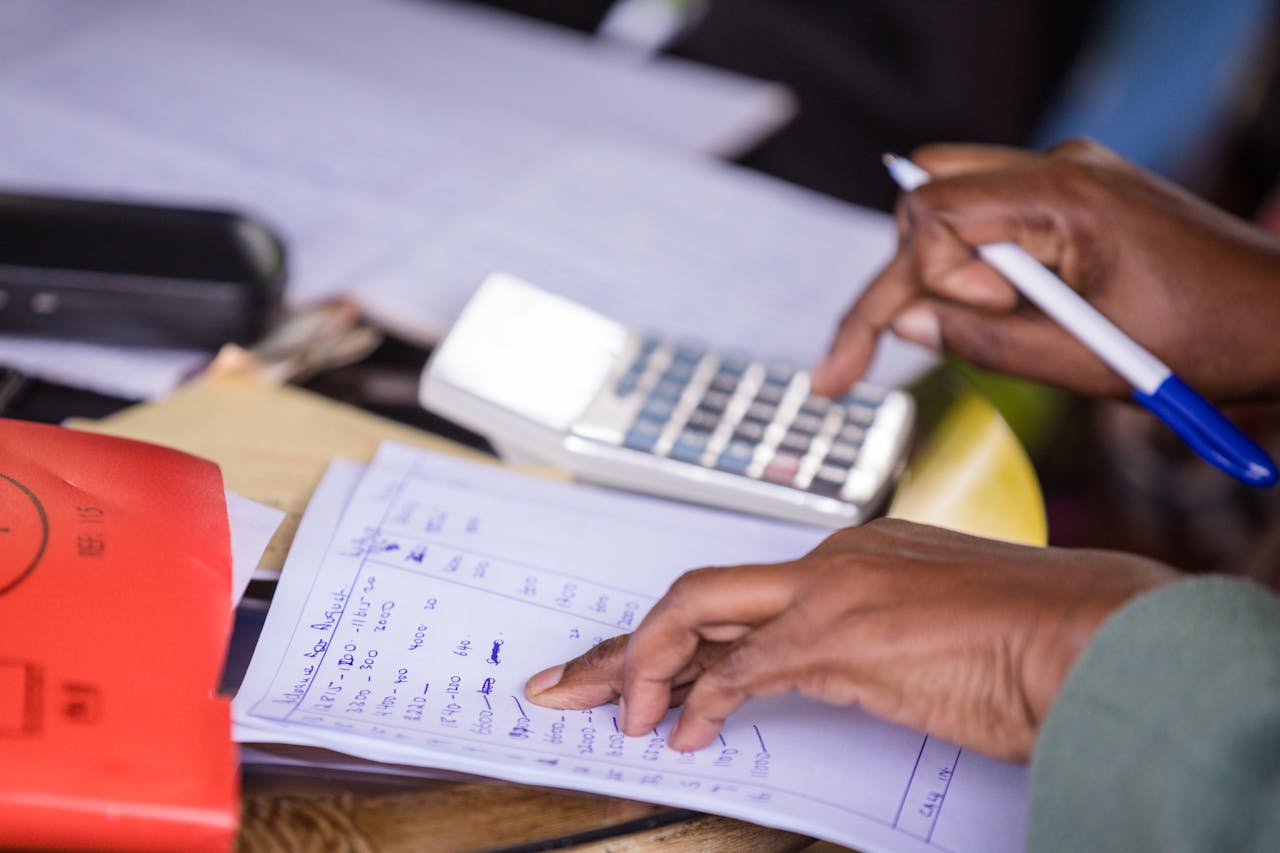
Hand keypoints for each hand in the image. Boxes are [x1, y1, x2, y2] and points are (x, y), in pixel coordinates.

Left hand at [524, 518, 1175, 761]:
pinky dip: (703, 702)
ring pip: (697, 613)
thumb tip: (853, 673)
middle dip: (624, 645)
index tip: (640, 667)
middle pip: (696, 594)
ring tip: (608, 712)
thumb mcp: (943, 631)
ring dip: (640, 667)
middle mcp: (831, 562)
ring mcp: (831, 593)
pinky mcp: (841, 636)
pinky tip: (685, 735)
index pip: (739, 593)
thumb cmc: (1039, 636)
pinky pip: (742, 668)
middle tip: (567, 682)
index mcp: (854, 556)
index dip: (678, 634)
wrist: (1100, 630)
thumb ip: (885, 641)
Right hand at [810, 139, 1279, 402]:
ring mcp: (1065, 178)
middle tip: (875, 357)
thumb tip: (906, 325)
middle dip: (901, 278)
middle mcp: (1059, 168)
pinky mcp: (1069, 200)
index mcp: (1067, 195)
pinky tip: (987, 315)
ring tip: (954, 337)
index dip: (910, 282)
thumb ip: (987, 343)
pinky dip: (968, 271)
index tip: (928, 336)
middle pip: (927, 199)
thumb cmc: (1211, 339)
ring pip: (948, 206)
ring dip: (933, 275)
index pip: (934, 213)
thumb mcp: (1088, 363)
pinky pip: (987, 220)